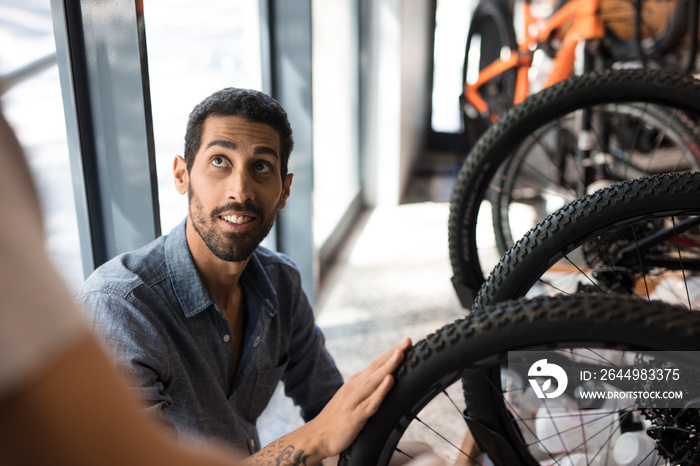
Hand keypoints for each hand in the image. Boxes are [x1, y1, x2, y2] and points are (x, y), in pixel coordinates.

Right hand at [309, 337, 411, 457]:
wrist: (317, 436)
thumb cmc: (337, 418)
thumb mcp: (352, 398)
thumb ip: (366, 389)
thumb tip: (384, 380)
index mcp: (356, 383)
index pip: (376, 364)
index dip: (391, 352)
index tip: (406, 341)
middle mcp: (355, 387)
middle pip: (377, 367)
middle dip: (393, 353)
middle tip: (407, 340)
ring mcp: (354, 400)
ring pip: (374, 381)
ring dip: (388, 367)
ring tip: (400, 354)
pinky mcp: (355, 416)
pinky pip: (371, 402)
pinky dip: (380, 391)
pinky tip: (390, 381)